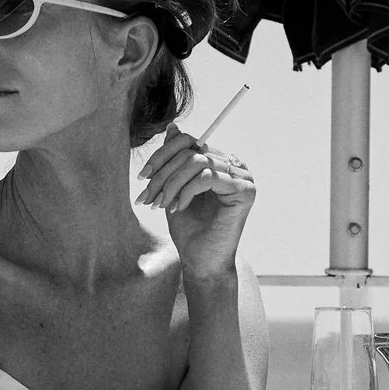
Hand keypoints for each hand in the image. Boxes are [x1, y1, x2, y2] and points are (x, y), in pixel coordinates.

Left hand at [136, 123, 254, 283]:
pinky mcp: (246, 191)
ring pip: (196, 162)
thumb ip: (175, 160)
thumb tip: (172, 127)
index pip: (188, 142)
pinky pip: (208, 176)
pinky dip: (186, 191)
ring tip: (161, 205)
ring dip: (171, 184)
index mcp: (219, 162)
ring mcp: (243, 178)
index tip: (142, 178)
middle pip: (191, 150)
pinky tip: (178, 207)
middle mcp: (234, 166)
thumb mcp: (174, 189)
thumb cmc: (189, 229)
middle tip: (148, 197)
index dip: (161, 156)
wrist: (201, 262)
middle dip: (162, 174)